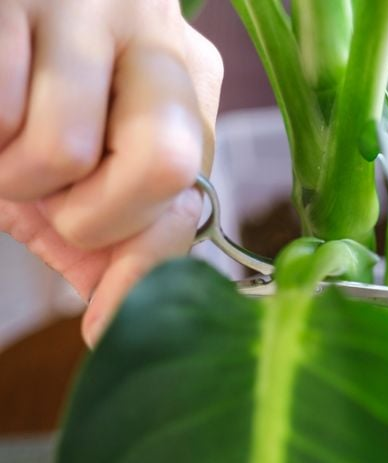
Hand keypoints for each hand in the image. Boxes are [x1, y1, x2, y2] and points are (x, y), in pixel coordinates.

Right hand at [0, 0, 222, 345]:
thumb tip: (110, 330)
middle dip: (95, 217)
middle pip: (167, 164)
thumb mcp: (84, 181)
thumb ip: (116, 245)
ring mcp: (85, 7)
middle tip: (55, 199)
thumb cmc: (31, 114)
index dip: (147, 256)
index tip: (105, 312)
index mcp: (190, 85)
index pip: (193, 189)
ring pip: (63, 149)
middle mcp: (157, 37)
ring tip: (7, 144)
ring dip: (15, 176)